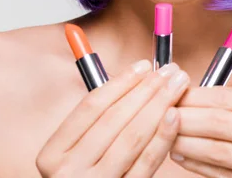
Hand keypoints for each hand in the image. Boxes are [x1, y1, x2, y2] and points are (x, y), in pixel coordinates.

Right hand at [36, 61, 189, 177]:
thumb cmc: (87, 174)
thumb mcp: (78, 150)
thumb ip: (100, 118)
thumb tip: (138, 76)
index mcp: (53, 154)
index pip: (90, 107)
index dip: (120, 82)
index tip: (143, 65)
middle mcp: (69, 171)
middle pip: (114, 119)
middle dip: (146, 89)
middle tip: (170, 71)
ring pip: (132, 137)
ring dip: (159, 105)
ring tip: (177, 86)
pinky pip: (147, 162)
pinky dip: (163, 136)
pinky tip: (175, 115)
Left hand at [170, 87, 231, 177]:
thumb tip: (192, 94)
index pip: (230, 98)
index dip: (195, 96)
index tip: (172, 93)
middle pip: (221, 124)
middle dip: (184, 118)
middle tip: (159, 113)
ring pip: (219, 152)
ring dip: (185, 143)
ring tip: (165, 135)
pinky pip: (226, 177)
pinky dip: (199, 166)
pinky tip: (182, 157)